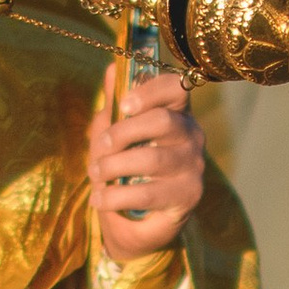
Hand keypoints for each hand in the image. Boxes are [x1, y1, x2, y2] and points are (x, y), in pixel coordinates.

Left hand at [88, 66, 205, 257]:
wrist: (135, 220)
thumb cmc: (126, 167)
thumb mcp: (114, 131)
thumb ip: (115, 101)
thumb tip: (112, 68)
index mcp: (176, 112)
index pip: (176, 88)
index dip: (150, 91)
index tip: (123, 106)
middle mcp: (191, 135)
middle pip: (163, 121)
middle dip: (123, 132)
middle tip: (101, 145)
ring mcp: (194, 166)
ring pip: (152, 159)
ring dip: (114, 166)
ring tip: (95, 174)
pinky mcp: (188, 195)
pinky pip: (148, 193)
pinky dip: (116, 196)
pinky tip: (100, 198)